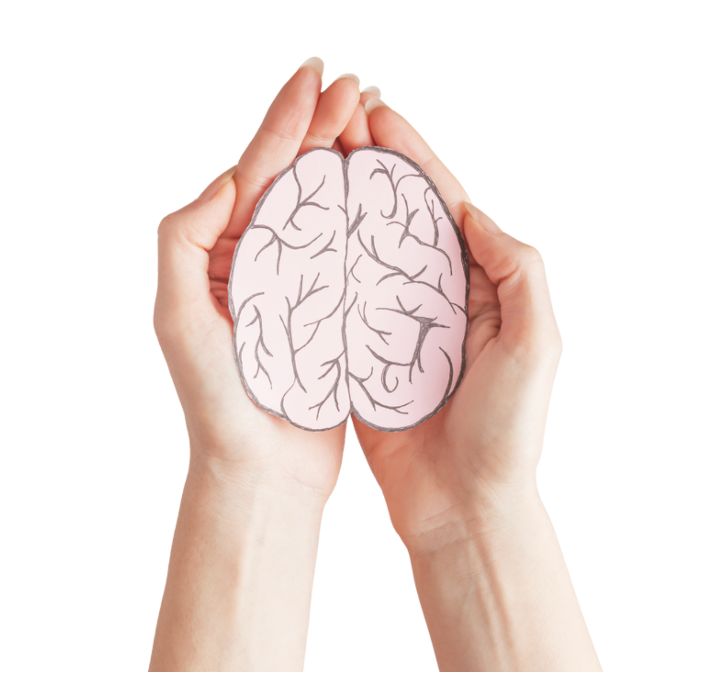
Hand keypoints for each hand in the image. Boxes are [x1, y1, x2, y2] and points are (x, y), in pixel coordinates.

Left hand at [151, 59, 378, 670]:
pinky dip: (363, 218)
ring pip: (322, 210)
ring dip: (345, 162)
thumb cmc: (217, 403)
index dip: (284, 123)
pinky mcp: (329, 312)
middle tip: (352, 86)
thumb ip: (183, 240)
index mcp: (219, 256)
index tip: (316, 80)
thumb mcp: (178, 318)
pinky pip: (347, 254)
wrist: (260, 469)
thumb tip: (230, 178)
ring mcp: (295, 285)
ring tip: (370, 124)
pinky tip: (384, 193)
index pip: (255, 175)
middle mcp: (256, 264)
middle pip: (291, 181)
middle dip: (319, 129)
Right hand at [349, 98, 562, 548]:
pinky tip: (295, 232)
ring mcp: (395, 322)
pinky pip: (339, 300)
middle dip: (368, 167)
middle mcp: (437, 295)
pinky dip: (320, 265)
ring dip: (339, 205)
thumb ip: (517, 269)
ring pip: (363, 250)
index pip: (444, 206)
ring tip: (306, 161)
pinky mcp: (362, 353)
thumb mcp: (537, 342)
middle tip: (332, 122)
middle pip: (398, 217)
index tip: (377, 116)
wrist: (462, 503)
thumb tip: (472, 210)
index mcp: (482, 285)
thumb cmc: (507, 431)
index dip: (414, 158)